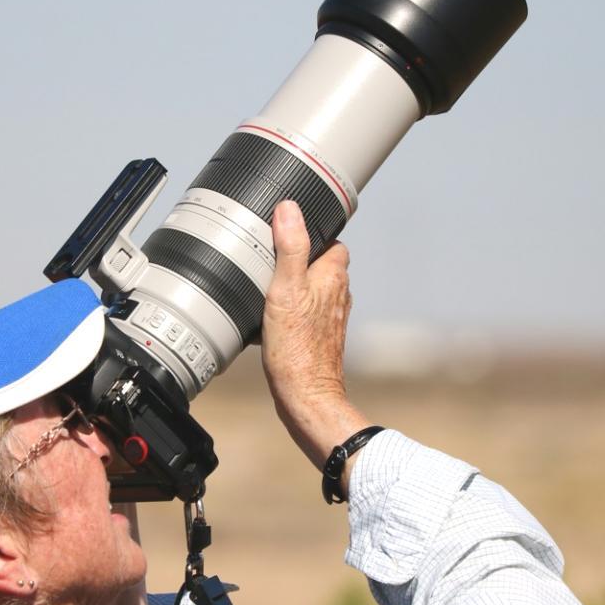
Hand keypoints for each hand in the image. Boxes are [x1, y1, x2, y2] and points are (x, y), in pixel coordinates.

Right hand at [261, 201, 369, 472]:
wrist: (305, 397)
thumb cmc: (295, 348)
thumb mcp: (285, 289)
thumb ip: (290, 247)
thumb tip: (289, 208)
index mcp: (333, 276)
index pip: (331, 240)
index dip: (311, 234)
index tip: (286, 233)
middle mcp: (338, 294)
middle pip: (321, 264)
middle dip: (299, 260)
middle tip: (270, 260)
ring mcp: (331, 318)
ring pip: (313, 289)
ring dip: (294, 286)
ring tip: (266, 288)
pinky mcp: (320, 337)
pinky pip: (305, 313)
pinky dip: (291, 311)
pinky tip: (269, 319)